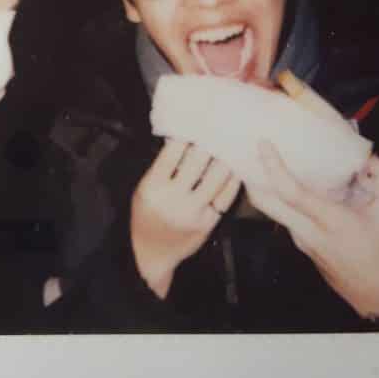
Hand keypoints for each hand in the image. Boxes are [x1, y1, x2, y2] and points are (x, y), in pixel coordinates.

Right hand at [130, 140, 241, 298]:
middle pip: (197, 161)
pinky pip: (226, 195)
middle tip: (217, 129)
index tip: (195, 124)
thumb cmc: (145, 215)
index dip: (185, 136)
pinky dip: (232, 179)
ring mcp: (193, 212)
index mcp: (153, 187)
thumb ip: (161, 168)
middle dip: (208, 142)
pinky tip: (234, 168)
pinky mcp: (209, 223)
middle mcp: (173, 199)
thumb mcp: (144, 189)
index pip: (172, 153)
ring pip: (217, 176)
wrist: (151, 253)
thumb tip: (182, 139)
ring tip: (228, 145)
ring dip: (224, 158)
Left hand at [246, 142, 378, 318]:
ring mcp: (300, 239)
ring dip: (263, 184)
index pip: (292, 194)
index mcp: (330, 221)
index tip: (264, 144)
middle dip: (250, 174)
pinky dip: (279, 197)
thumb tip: (368, 157)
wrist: (373, 294)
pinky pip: (283, 215)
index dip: (274, 168)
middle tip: (248, 148)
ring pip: (271, 209)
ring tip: (264, 158)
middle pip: (265, 203)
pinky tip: (291, 181)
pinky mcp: (299, 242)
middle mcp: (307, 231)